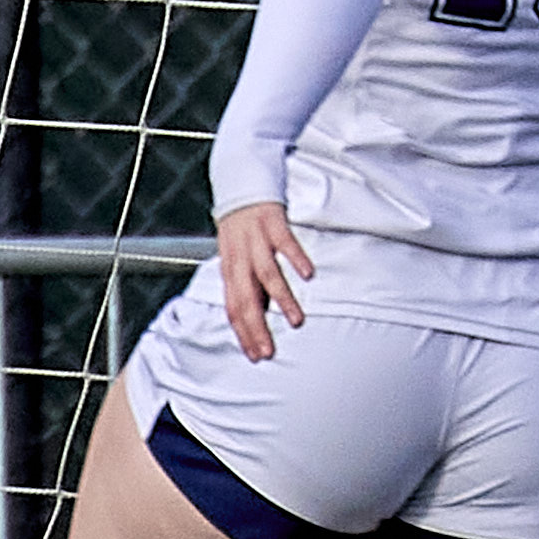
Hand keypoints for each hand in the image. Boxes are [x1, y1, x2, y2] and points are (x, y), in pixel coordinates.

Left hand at [215, 201, 314, 360]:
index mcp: (230, 269)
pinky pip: (284, 242)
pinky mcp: (272, 222)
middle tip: (270, 350)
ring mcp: (255, 239)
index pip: (233, 307)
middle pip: (246, 298)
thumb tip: (257, 316)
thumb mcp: (235, 257)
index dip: (243, 333)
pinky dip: (296, 258)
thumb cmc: (239, 228)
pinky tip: (308, 275)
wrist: (239, 183)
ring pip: (266, 274)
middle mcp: (240, 257)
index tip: (255, 356)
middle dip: (257, 327)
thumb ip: (245, 285)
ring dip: (282, 299)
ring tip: (296, 320)